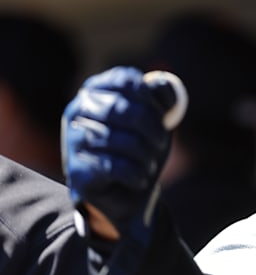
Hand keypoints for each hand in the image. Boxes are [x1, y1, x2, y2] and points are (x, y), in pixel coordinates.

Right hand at [62, 66, 185, 239]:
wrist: (128, 193)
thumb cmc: (142, 147)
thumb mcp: (158, 120)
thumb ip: (162, 98)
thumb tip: (162, 82)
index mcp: (96, 90)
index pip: (125, 81)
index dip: (152, 99)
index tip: (164, 117)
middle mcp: (77, 111)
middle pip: (121, 109)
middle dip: (152, 127)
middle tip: (162, 142)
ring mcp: (72, 140)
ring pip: (117, 139)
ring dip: (145, 153)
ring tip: (150, 162)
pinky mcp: (76, 170)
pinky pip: (112, 166)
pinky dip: (136, 173)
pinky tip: (140, 178)